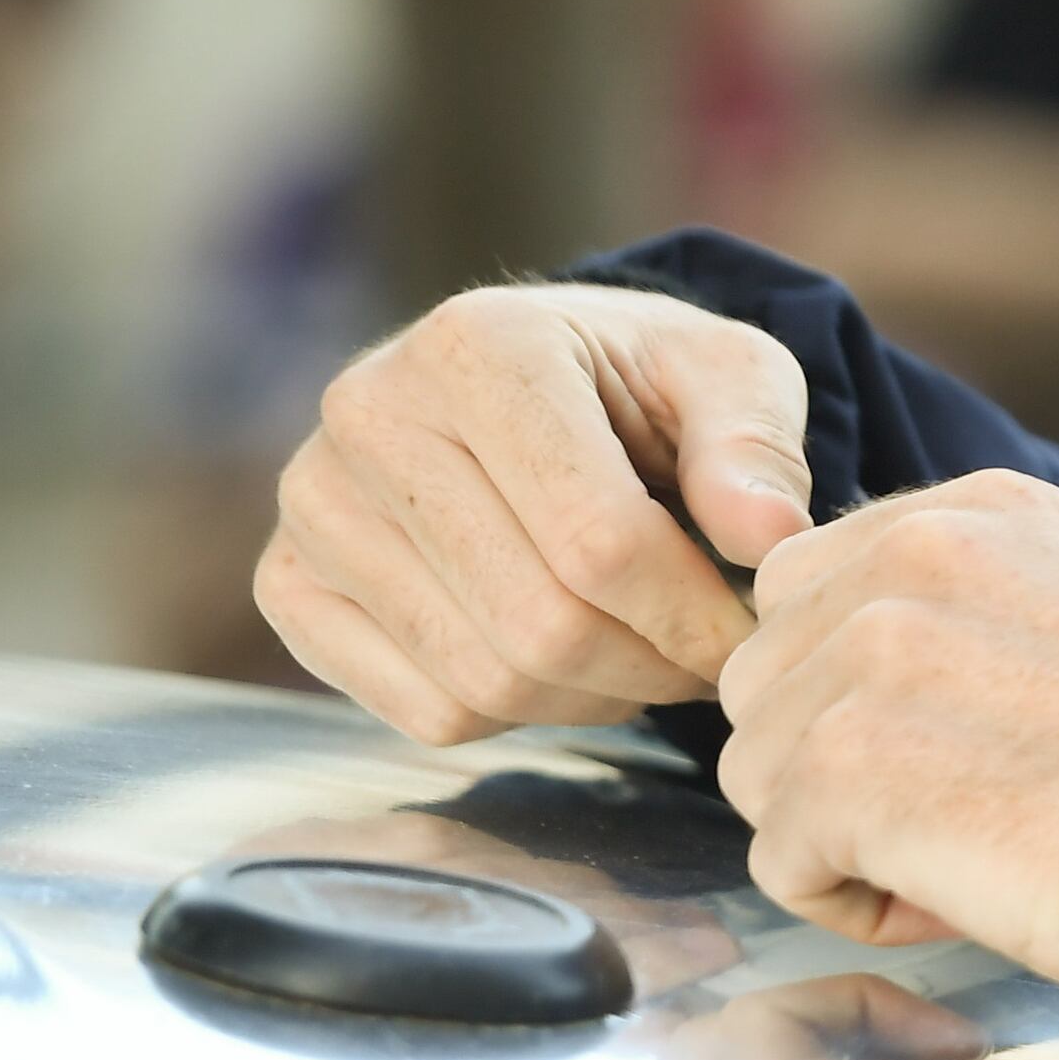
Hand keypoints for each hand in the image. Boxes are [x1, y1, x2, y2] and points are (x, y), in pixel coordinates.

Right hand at [259, 283, 813, 741]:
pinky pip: (427, 710)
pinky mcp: (289, 582)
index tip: (752, 632)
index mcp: (479, 346)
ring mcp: (313, 504)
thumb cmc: (645, 383)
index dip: (695, 614)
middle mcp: (369, 414)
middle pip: (539, 623)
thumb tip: (769, 538)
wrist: (540, 386)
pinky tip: (565, 656)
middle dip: (654, 663)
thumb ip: (757, 448)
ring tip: (647, 650)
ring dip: (597, 694)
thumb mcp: (731, 374)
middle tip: (710, 655)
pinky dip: (520, 713)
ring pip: (484, 680)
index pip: (599, 539)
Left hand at [711, 471, 1058, 985]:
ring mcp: (866, 659)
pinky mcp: (840, 770)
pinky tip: (952, 897)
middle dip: (832, 755)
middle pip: (768, 676)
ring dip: (837, 833)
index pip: (811, 586)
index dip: (855, 682)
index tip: (949, 734)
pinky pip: (780, 860)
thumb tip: (887, 651)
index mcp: (976, 512)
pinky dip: (851, 902)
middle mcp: (909, 557)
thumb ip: (986, 590)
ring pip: (760, 768)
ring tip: (957, 856)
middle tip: (950, 806)